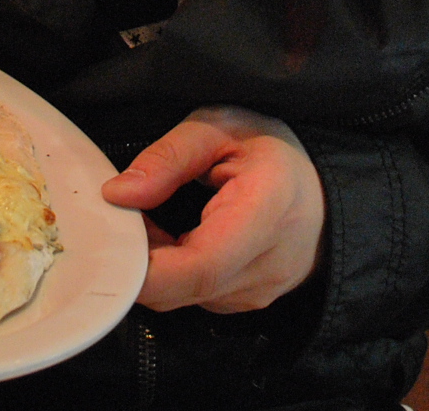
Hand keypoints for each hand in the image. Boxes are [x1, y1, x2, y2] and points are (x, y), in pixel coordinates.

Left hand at [101, 106, 324, 312]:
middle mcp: (270, 264)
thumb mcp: (217, 127)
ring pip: (183, 297)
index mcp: (268, 210)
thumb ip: (167, 157)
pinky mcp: (250, 301)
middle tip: (123, 214)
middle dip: (138, 259)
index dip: (145, 267)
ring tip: (153, 217)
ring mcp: (262, 291)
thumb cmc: (268, 146)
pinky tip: (173, 235)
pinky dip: (173, 272)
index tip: (111, 239)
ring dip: (155, 266)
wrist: (317, 181)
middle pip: (183, 288)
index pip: (200, 266)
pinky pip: (195, 297)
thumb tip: (117, 195)